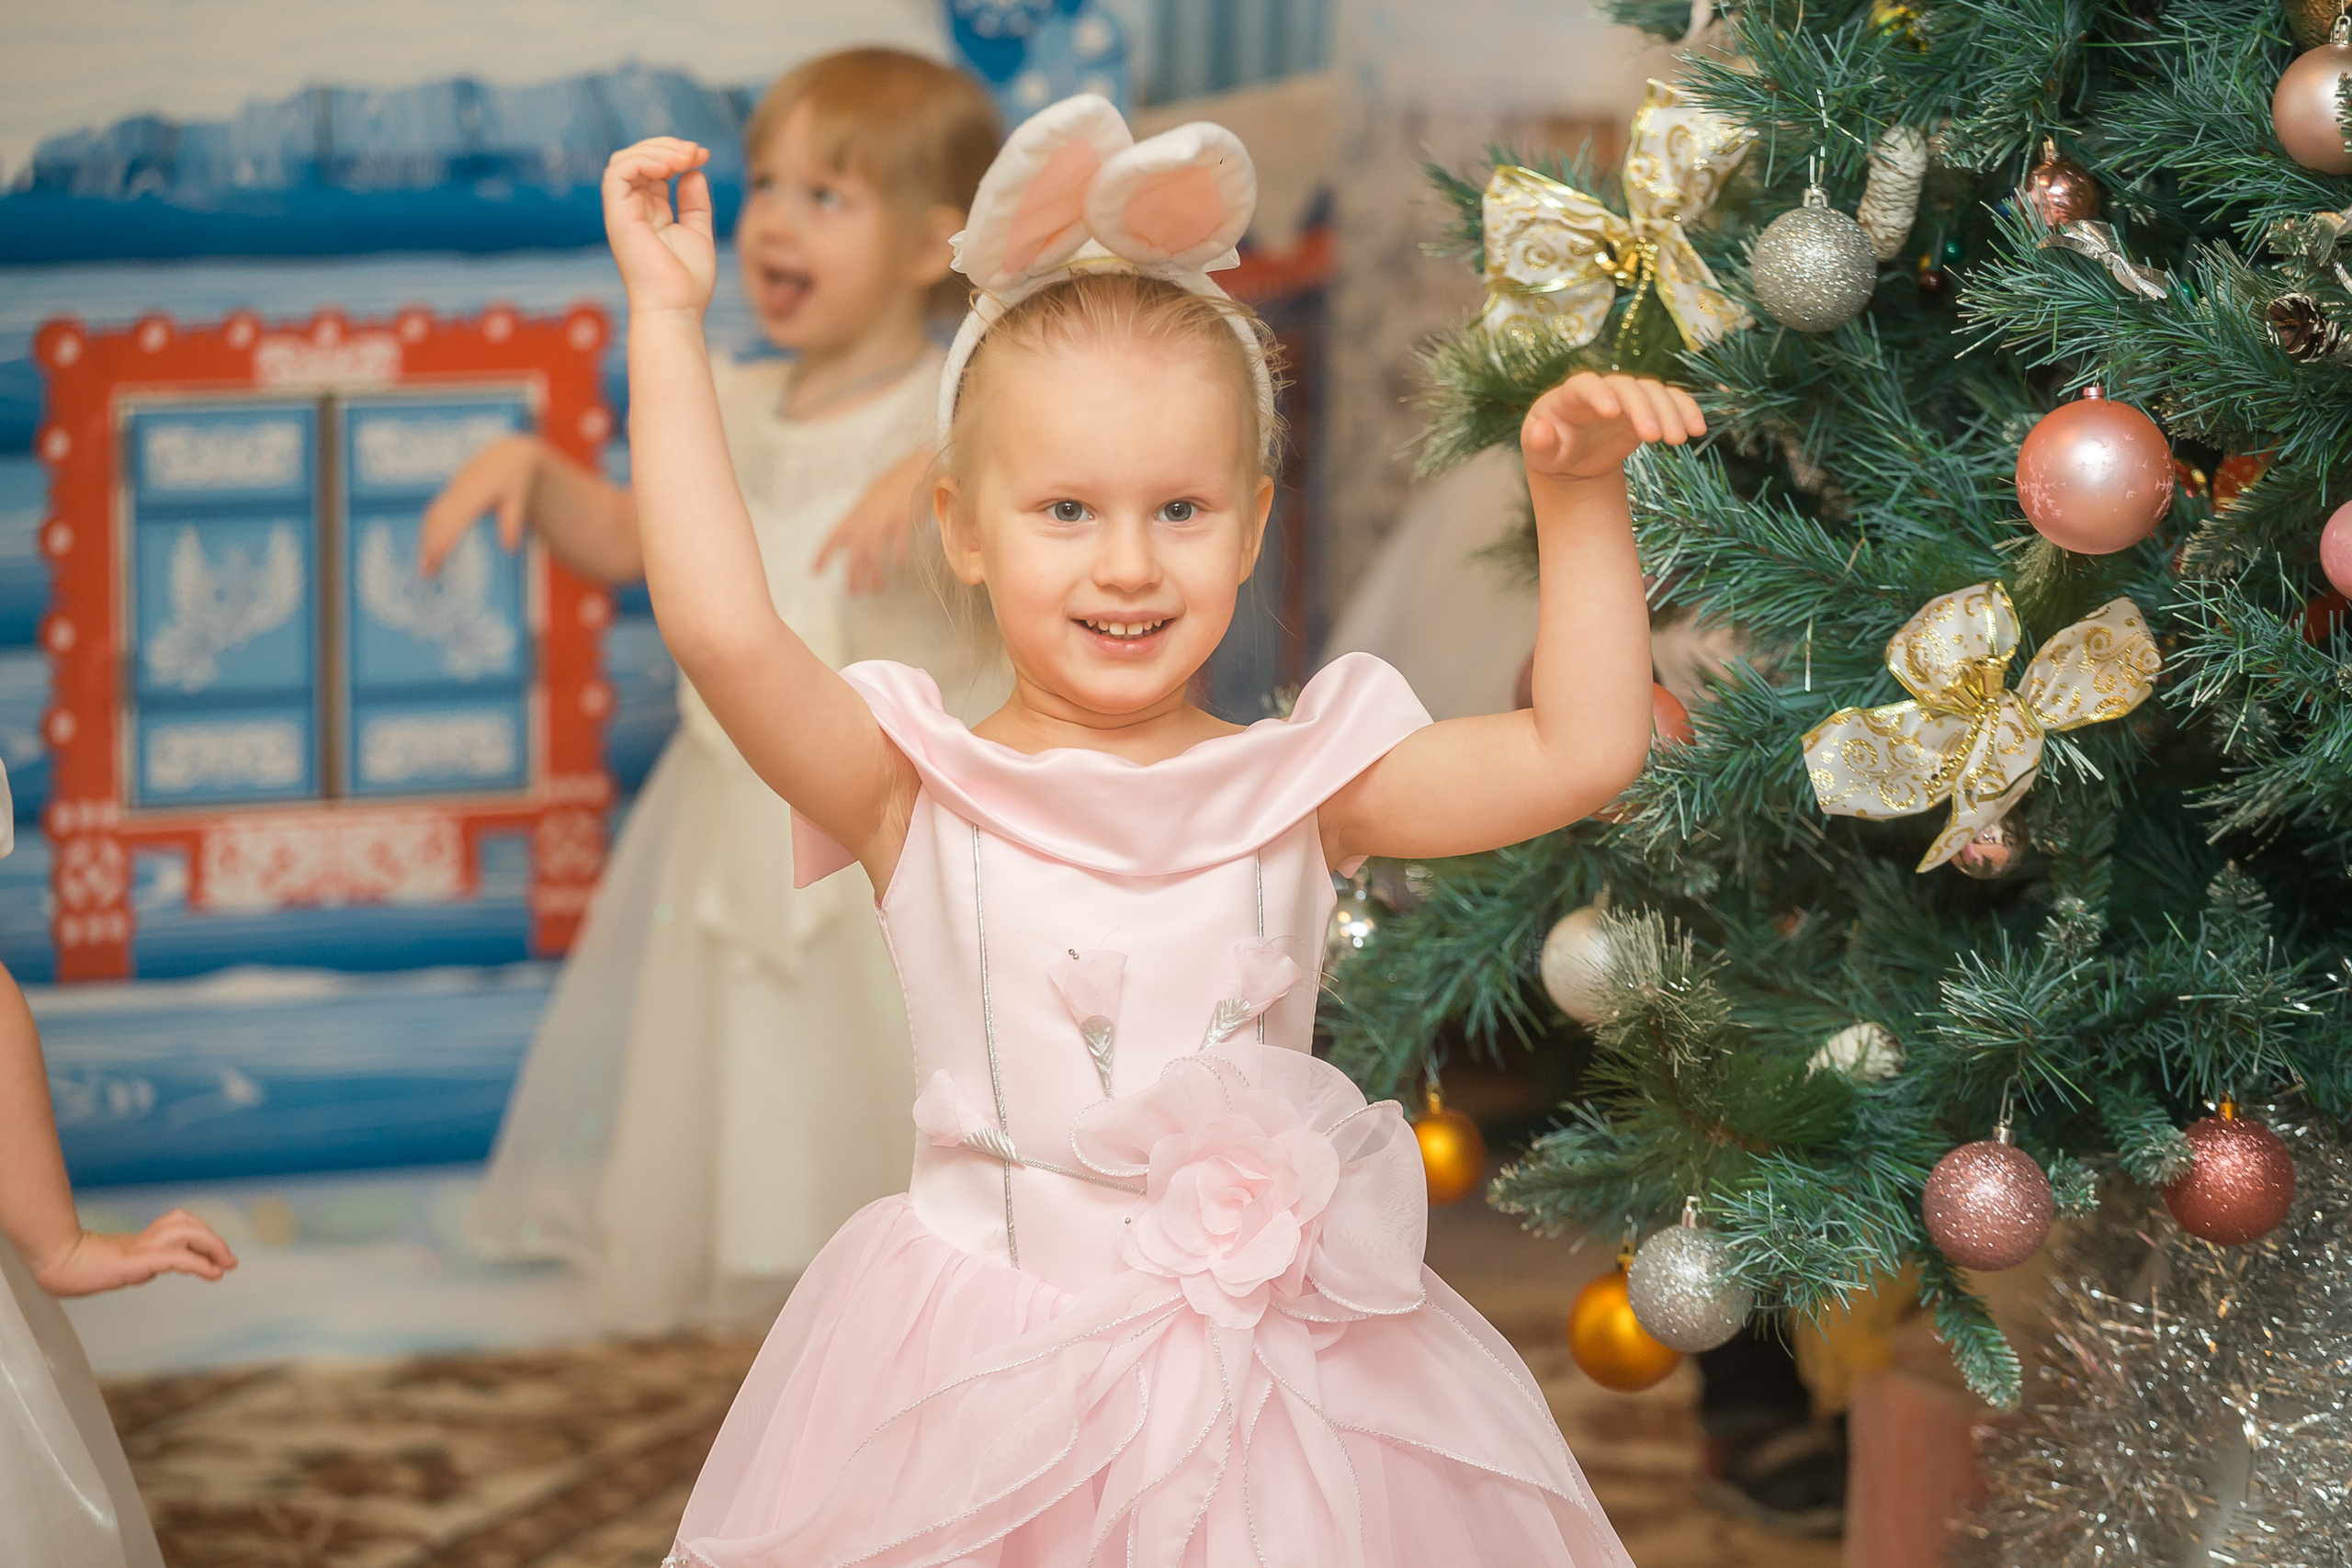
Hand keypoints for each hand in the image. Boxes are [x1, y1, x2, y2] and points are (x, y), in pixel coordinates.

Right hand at [34, 1208, 237, 1297]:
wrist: (55, 1265)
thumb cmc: (75, 1269)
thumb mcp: (115, 1268)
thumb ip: (133, 1268)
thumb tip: (147, 1271)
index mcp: (140, 1241)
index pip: (178, 1226)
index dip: (201, 1235)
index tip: (217, 1259)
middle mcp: (143, 1239)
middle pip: (186, 1224)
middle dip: (213, 1240)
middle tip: (230, 1261)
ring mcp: (140, 1247)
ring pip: (186, 1232)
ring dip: (212, 1246)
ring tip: (226, 1265)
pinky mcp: (136, 1259)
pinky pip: (175, 1257)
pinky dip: (198, 1263)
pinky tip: (213, 1273)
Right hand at [419, 435, 541, 574]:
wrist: (506, 456)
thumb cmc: (515, 478)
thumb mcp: (519, 497)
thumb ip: (512, 520)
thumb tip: (509, 546)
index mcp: (473, 493)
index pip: (452, 521)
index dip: (441, 541)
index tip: (435, 560)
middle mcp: (457, 492)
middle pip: (437, 522)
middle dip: (428, 547)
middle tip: (426, 573)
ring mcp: (451, 492)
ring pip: (432, 518)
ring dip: (425, 540)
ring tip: (425, 566)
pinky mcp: (449, 493)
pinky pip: (434, 513)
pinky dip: (428, 530)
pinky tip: (427, 546)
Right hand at [603, 137, 717, 315]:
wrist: (676, 309)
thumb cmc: (688, 281)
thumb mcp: (698, 232)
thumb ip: (694, 202)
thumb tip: (693, 172)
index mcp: (650, 212)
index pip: (655, 169)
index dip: (677, 154)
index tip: (703, 155)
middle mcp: (633, 209)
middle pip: (638, 158)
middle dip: (668, 146)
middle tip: (696, 151)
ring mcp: (622, 211)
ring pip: (625, 159)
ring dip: (657, 150)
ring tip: (685, 157)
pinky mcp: (616, 214)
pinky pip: (617, 172)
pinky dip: (643, 160)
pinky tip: (669, 166)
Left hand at [813, 447, 930, 594]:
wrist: (914, 470)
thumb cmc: (891, 488)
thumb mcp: (868, 502)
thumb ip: (858, 521)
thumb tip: (847, 541)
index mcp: (856, 514)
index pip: (834, 536)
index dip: (824, 553)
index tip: (815, 571)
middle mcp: (867, 518)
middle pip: (855, 551)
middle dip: (852, 574)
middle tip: (852, 593)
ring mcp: (886, 519)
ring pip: (875, 551)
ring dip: (874, 572)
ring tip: (876, 588)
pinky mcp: (905, 519)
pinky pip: (900, 542)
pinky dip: (900, 555)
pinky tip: (901, 566)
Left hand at [1522, 372, 1705, 484]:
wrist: (1572, 459)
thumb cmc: (1552, 452)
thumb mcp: (1540, 454)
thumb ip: (1538, 443)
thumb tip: (1540, 431)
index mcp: (1569, 396)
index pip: (1585, 385)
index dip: (1598, 394)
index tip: (1611, 412)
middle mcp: (1602, 390)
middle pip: (1627, 387)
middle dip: (1642, 409)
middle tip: (1654, 438)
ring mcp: (1626, 397)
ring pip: (1653, 391)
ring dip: (1669, 411)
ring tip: (1679, 439)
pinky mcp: (1646, 409)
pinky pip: (1671, 401)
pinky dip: (1686, 410)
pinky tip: (1697, 429)